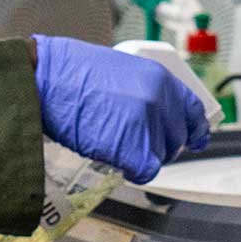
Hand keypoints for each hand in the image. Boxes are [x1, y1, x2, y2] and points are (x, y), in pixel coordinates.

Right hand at [32, 35, 211, 183]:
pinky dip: (133, 171)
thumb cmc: (69, 73)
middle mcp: (160, 100)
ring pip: (160, 156)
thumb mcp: (118, 70)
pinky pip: (145, 170)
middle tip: (137, 145)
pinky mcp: (132, 147)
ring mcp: (147, 124)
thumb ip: (143, 90)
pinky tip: (116, 159)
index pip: (193, 111)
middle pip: (177, 139)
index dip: (194, 129)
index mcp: (159, 78)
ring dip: (142, 157)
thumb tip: (153, 114)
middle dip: (161, 146)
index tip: (195, 139)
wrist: (45, 80)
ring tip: (116, 144)